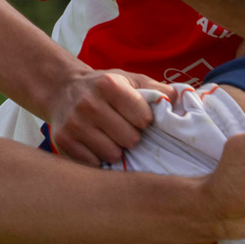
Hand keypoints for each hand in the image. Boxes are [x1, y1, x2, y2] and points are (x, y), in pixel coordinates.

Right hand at [48, 69, 163, 165]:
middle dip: (131, 137)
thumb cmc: (104, 87)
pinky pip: (94, 163)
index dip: (144, 121)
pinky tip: (95, 145)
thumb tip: (182, 99)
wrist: (62, 89)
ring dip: (115, 150)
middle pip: (130, 139)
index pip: (143, 118)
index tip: (137, 118)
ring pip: (112, 154)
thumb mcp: (129, 79)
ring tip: (109, 138)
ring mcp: (74, 124)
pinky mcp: (63, 141)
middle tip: (122, 129)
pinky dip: (98, 158)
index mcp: (109, 85)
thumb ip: (156, 89)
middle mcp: (89, 104)